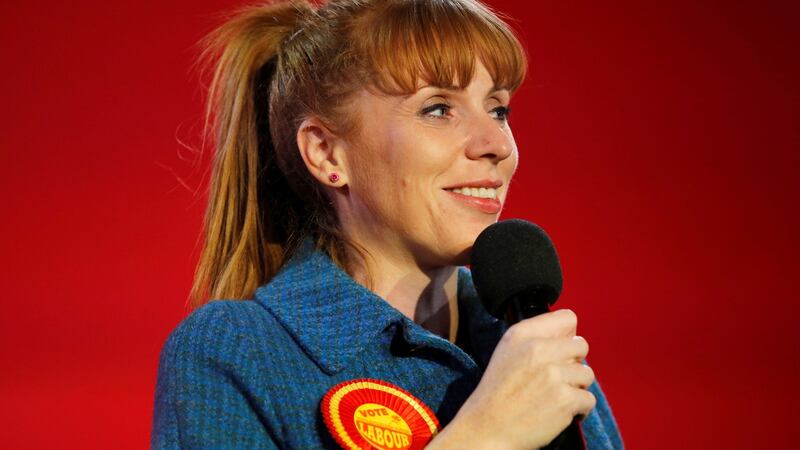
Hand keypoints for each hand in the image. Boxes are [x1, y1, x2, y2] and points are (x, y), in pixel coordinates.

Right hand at [428, 309, 595, 449]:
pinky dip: (578, 409)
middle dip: (573, 363)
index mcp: (523, 334)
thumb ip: (537, 336)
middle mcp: (538, 349)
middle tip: (557, 378)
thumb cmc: (498, 392)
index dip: (567, 336)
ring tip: (556, 396)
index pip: (567, 318)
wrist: (487, 427)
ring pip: (587, 374)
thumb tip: (573, 332)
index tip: (559, 351)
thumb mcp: (508, 351)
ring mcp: (553, 374)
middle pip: (582, 346)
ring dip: (576, 387)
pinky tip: (560, 410)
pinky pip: (588, 399)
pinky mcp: (564, 399)